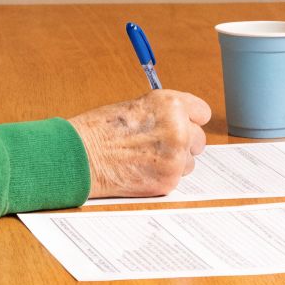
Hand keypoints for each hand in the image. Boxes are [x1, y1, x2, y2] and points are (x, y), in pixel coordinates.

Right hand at [68, 90, 210, 197]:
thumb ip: (165, 113)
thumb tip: (183, 121)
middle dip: (183, 142)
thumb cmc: (101, 129)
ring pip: (188, 160)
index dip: (190, 119)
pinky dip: (161, 175)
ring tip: (145, 156)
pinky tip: (141, 169)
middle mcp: (178, 129)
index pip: (202, 112)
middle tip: (158, 144)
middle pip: (199, 138)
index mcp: (170, 104)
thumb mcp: (138, 106)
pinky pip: (176, 178)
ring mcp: (175, 157)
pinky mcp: (168, 180)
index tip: (183, 123)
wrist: (81, 156)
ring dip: (173, 161)